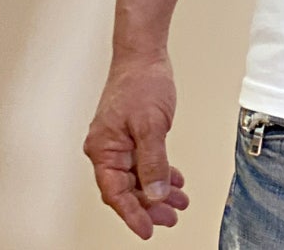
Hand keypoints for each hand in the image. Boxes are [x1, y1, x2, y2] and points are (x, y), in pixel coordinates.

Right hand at [84, 54, 189, 239]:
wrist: (143, 53)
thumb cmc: (141, 81)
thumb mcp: (151, 125)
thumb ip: (153, 161)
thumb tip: (155, 192)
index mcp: (104, 149)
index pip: (116, 193)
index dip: (132, 214)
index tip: (148, 230)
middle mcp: (107, 148)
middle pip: (127, 188)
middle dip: (150, 205)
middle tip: (171, 217)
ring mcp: (119, 142)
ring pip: (137, 177)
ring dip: (158, 190)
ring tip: (179, 202)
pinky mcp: (131, 134)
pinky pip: (143, 161)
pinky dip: (159, 172)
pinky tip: (175, 180)